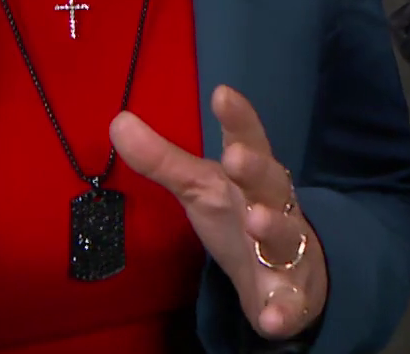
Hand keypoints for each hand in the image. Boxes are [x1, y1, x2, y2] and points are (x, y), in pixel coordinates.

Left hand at [110, 85, 327, 338]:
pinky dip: (283, 309)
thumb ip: (164, 160)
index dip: (238, 119)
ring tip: (256, 220)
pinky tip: (273, 317)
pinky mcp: (291, 295)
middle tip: (237, 158)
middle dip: (257, 170)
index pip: (249, 141)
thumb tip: (118, 119)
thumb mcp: (202, 188)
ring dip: (272, 228)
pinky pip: (290, 303)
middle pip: (271, 183)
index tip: (222, 92)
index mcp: (253, 178)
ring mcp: (287, 251)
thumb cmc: (239, 217)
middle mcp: (275, 206)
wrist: (292, 274)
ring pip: (284, 237)